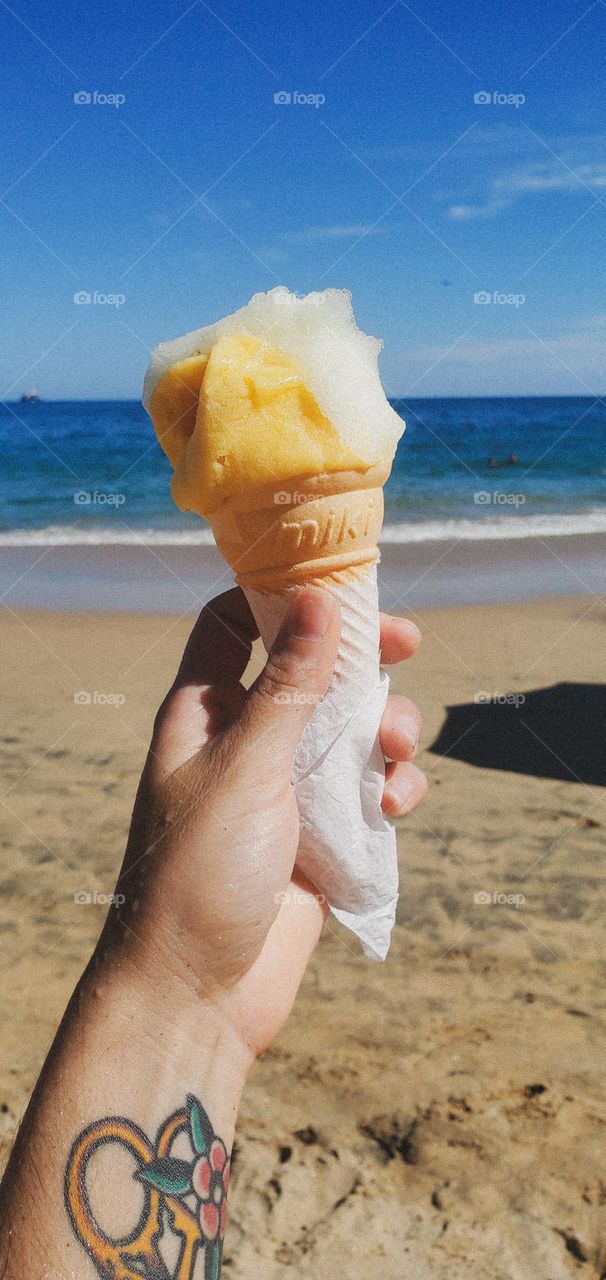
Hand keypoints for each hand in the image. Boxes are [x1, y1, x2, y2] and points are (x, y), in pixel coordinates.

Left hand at [107, 588, 425, 1057]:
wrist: (199, 995)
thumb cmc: (198, 871)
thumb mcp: (247, 766)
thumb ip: (289, 684)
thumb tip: (318, 599)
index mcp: (205, 711)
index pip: (233, 623)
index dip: (282, 596)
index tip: (341, 585)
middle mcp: (246, 740)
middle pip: (312, 670)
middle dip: (361, 661)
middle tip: (409, 644)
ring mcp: (287, 788)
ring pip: (351, 730)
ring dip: (386, 730)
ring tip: (394, 751)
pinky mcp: (322, 835)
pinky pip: (368, 790)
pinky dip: (390, 789)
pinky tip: (391, 809)